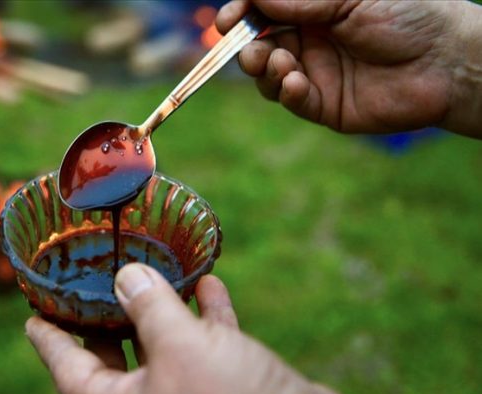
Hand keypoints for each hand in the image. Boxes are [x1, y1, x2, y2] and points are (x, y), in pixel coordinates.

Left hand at [26, 263, 355, 393]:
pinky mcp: (229, 388)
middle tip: (90, 286)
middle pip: (115, 358)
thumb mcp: (180, 347)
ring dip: (160, 309)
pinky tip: (207, 283)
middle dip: (105, 319)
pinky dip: (206, 314)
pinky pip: (209, 345)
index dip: (49, 342)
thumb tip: (126, 277)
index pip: (70, 372)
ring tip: (149, 272)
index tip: (32, 318)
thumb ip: (149, 307)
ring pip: (164, 347)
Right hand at [217, 0, 481, 137]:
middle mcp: (309, 40)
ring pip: (266, 75)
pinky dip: (285, 92)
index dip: (241, 14)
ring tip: (281, 64)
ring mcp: (314, 73)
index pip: (263, 12)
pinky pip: (289, 100)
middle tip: (251, 49)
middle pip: (258, 44)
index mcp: (315, 9)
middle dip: (247, 46)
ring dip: (264, 70)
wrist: (445, 61)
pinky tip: (296, 82)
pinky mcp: (323, 105)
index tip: (227, 20)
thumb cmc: (407, 15)